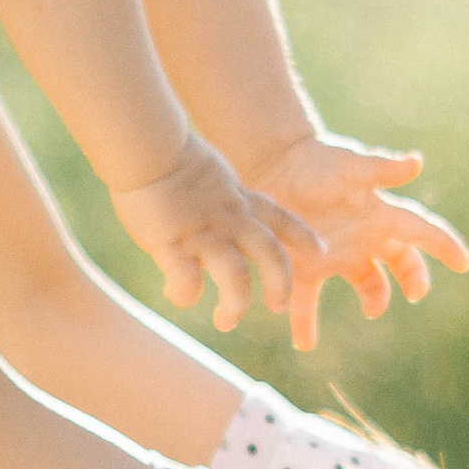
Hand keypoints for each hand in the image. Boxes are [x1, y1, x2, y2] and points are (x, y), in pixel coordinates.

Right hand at [110, 135, 322, 334]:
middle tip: (280, 305)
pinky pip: (187, 282)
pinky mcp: (173, 245)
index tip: (321, 252)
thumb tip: (207, 208)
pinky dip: (184, 295)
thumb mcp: (208, 173)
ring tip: (227, 322)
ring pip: (237, 278)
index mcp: (239, 200)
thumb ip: (215, 197)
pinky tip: (175, 296)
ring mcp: (204, 234)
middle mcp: (230, 220)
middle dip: (281, 283)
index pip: (281, 218)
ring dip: (236, 305)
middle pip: (271, 255)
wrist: (147, 147)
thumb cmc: (165, 153)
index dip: (303, 236)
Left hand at [246, 135, 468, 354]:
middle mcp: (365, 237)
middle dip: (413, 278)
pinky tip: (305, 343)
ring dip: (374, 300)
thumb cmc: (316, 161)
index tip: (464, 263)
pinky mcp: (307, 266)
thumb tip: (418, 162)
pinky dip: (307, 323)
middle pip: (401, 262)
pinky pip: (310, 300)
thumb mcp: (350, 165)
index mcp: (380, 213)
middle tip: (416, 293)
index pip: (421, 231)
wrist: (273, 165)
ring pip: (367, 284)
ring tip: (370, 312)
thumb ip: (382, 169)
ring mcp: (338, 254)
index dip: (444, 245)